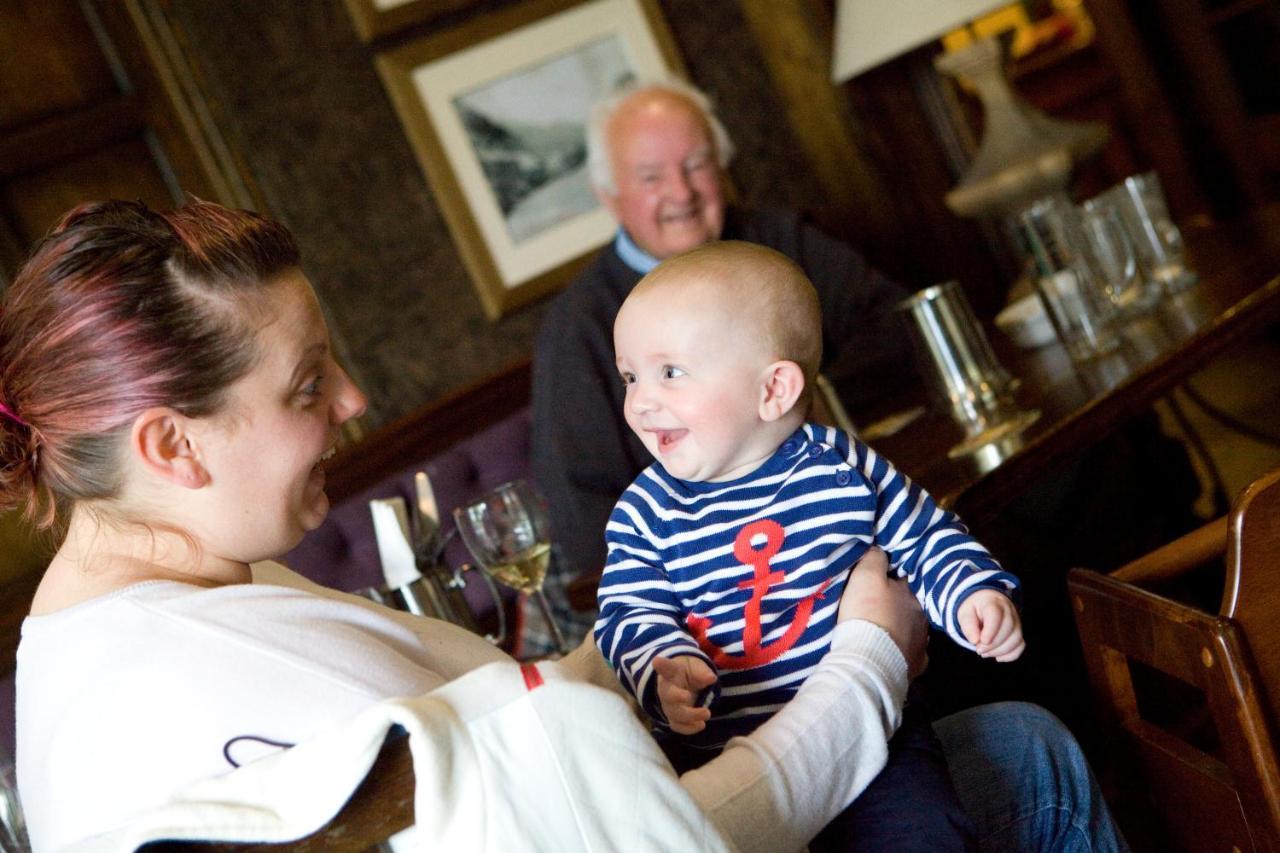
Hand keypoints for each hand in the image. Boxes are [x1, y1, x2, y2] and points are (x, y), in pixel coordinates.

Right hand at [653, 655, 716, 734]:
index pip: (666, 667)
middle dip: (676, 697)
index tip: (657, 662)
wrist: (682, 682)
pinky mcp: (673, 716)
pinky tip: (701, 725)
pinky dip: (688, 728)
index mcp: (671, 672)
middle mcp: (666, 689)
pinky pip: (677, 726)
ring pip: (673, 714)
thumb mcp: (696, 666)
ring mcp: (668, 704)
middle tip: (689, 696)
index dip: (661, 665)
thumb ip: (702, 672)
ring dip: (690, 716)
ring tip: (707, 713)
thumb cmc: (688, 671)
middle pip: (667, 695)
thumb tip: (711, 679)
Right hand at [838, 547, 927, 679]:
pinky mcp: (916, 665)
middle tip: (878, 608)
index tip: (878, 582)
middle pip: (909, 606)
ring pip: (912, 630)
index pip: (902, 580)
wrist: (870, 660)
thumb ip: (874, 558)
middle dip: (897, 605)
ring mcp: (921, 643)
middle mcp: (921, 617)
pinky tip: (892, 653)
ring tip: (883, 632)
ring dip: (901, 629)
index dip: (889, 579)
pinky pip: (912, 655)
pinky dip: (903, 652)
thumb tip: (879, 549)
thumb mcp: (865, 576)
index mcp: (910, 594)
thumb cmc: (868, 614)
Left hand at [957, 589, 1024, 660]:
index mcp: (992, 602)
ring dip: (999, 651)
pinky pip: (1020, 645)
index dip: (990, 630)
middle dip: (993, 644)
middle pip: (1008, 628)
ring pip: (1016, 638)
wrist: (986, 603)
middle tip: (978, 649)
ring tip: (984, 653)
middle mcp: (1008, 610)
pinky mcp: (1019, 632)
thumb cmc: (975, 609)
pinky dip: (1010, 655)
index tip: (980, 642)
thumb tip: (975, 640)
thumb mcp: (965, 613)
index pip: (995, 614)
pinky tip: (997, 657)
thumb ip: (968, 625)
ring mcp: (1016, 621)